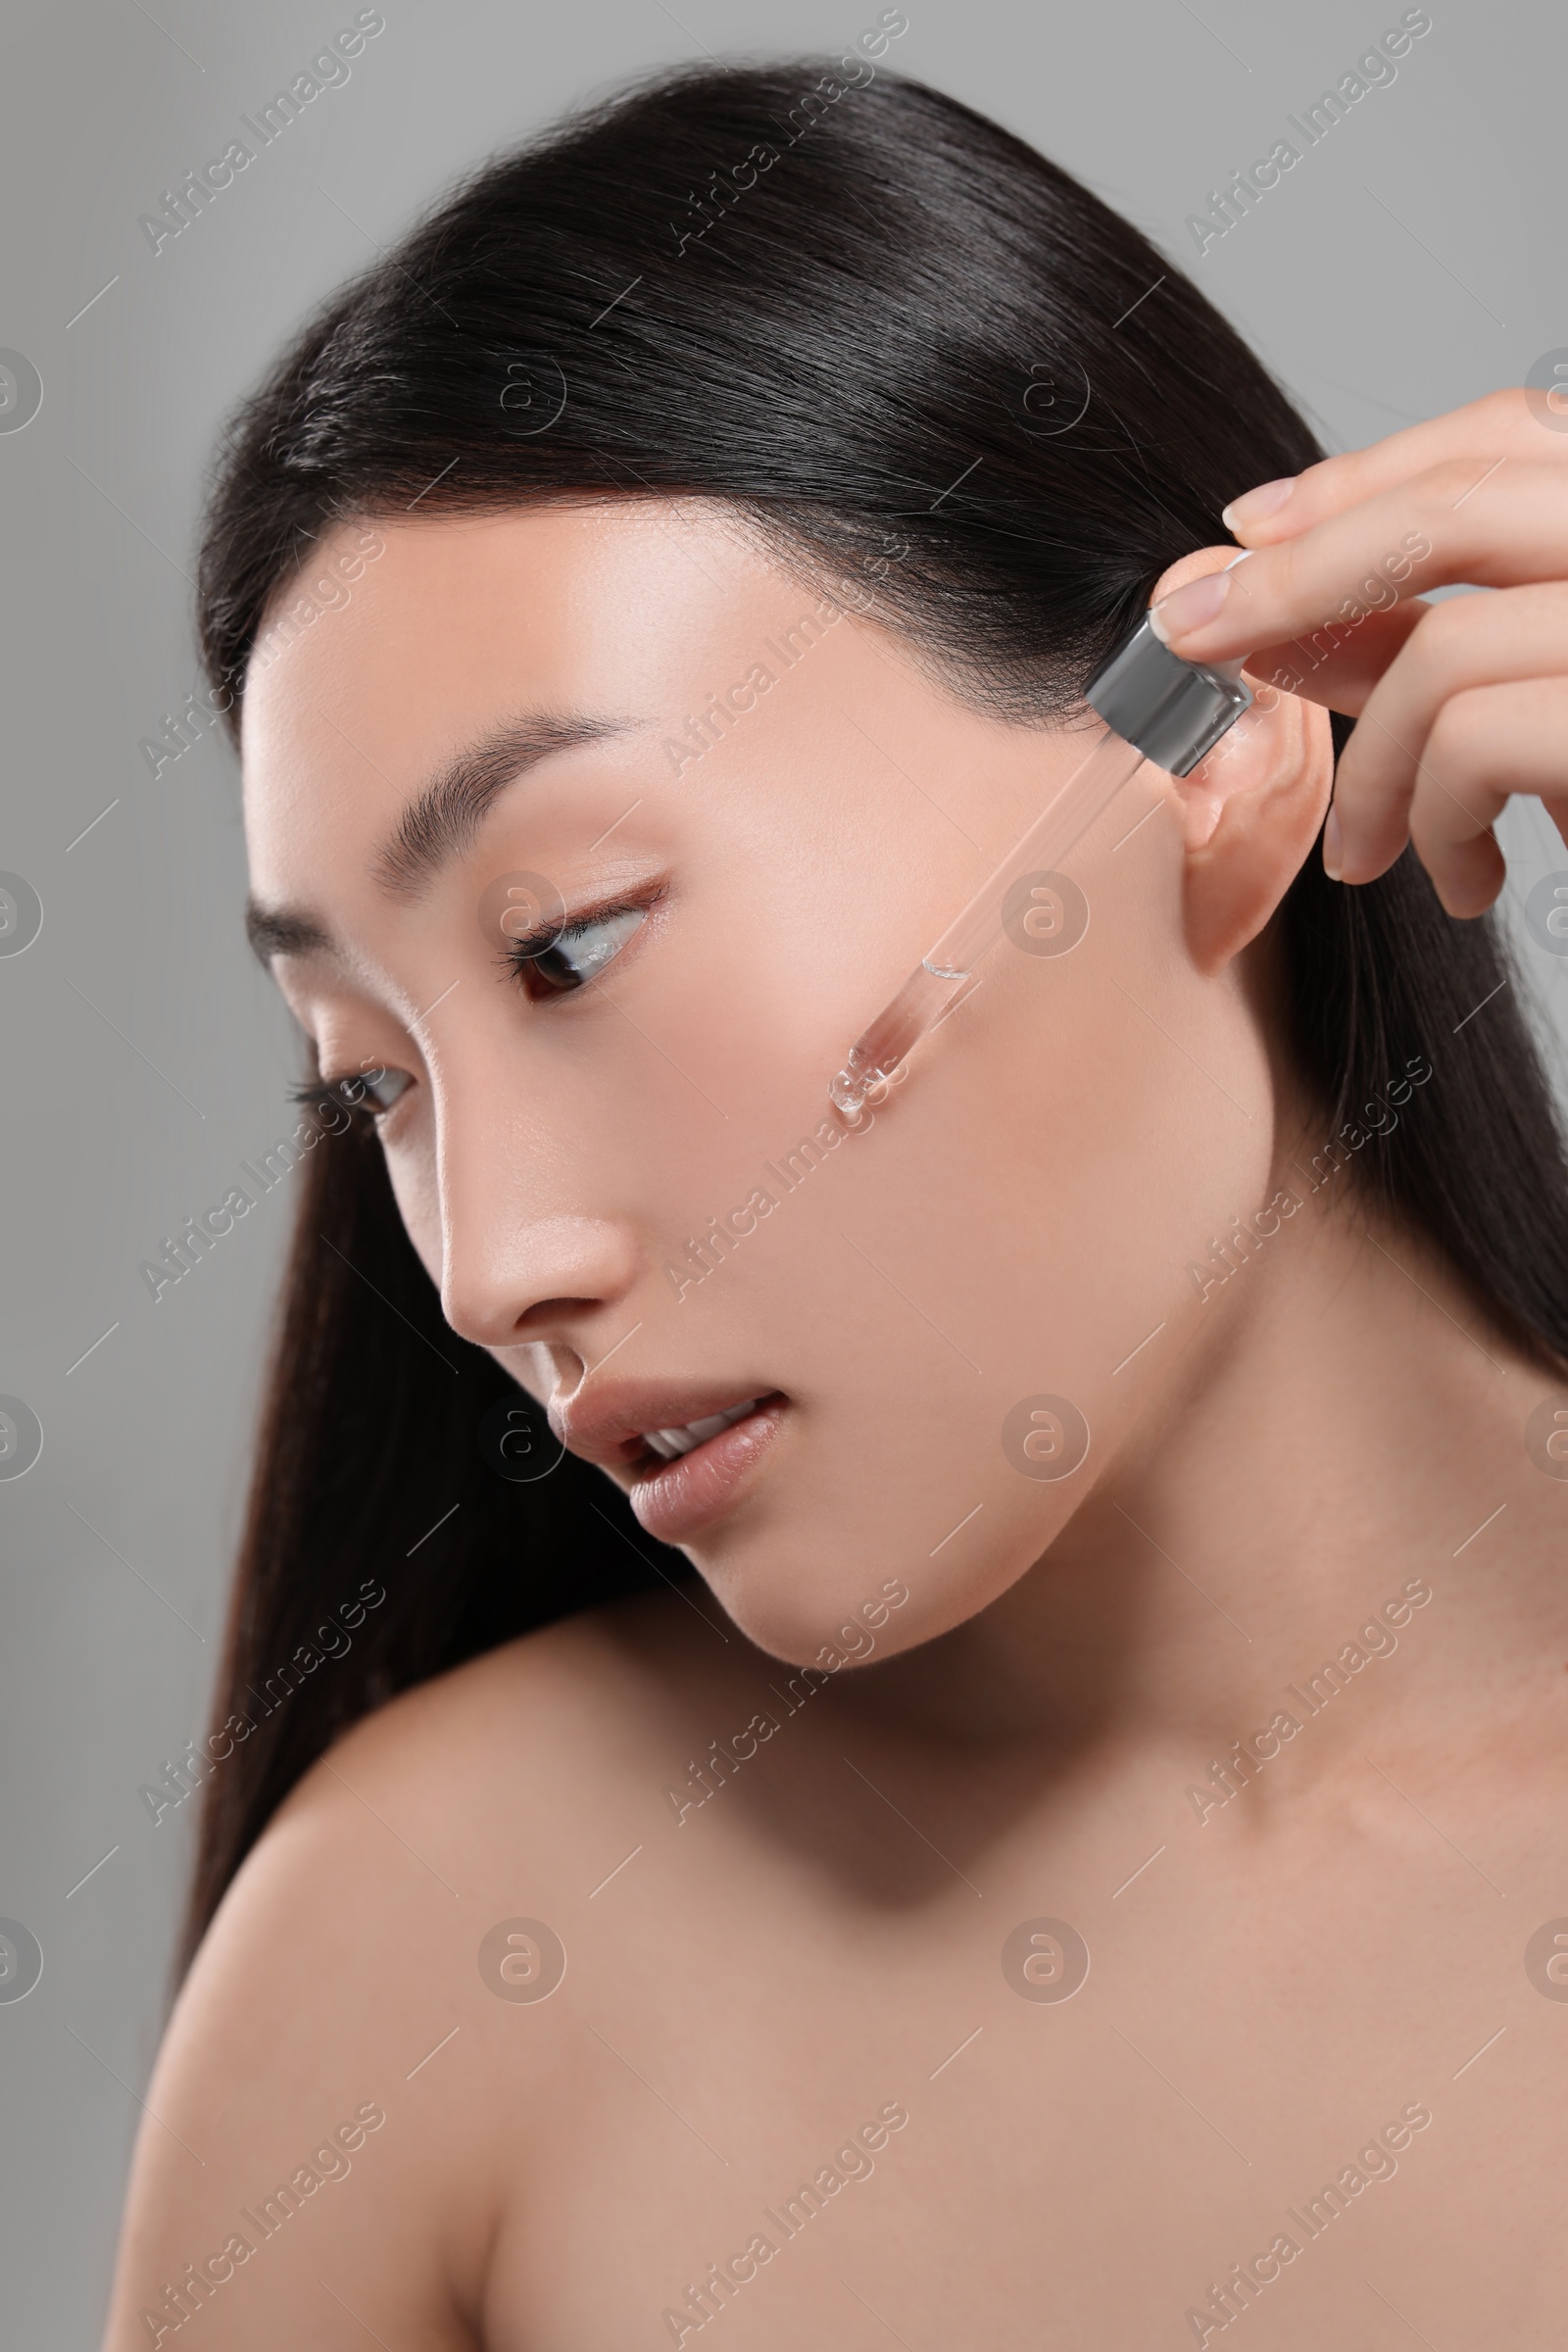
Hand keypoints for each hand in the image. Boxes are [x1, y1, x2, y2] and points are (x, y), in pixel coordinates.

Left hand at [1147, 388, 1567, 917]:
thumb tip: (1285, 624)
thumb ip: (1442, 647)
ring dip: (1368, 769)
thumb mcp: (1555, 715)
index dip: (1366, 475)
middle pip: (1462, 505)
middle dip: (1298, 573)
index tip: (1248, 530)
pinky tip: (1463, 880)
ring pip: (1448, 651)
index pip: (1513, 434)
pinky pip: (1473, 746)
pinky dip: (1427, 822)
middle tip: (1190, 641)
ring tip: (1367, 852)